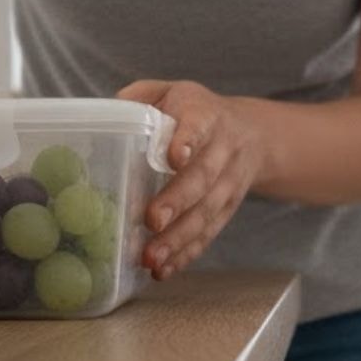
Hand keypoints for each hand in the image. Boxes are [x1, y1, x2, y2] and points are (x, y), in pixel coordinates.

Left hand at [115, 80, 271, 279]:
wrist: (254, 135)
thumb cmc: (196, 112)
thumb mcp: (172, 91)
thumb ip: (140, 97)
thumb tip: (106, 115)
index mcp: (205, 115)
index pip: (199, 126)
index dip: (187, 141)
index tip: (173, 158)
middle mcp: (223, 150)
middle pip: (203, 178)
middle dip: (178, 201)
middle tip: (152, 220)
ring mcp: (229, 183)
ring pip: (207, 212)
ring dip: (179, 237)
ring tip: (151, 257)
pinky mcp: (228, 209)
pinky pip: (209, 233)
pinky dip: (187, 253)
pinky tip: (164, 269)